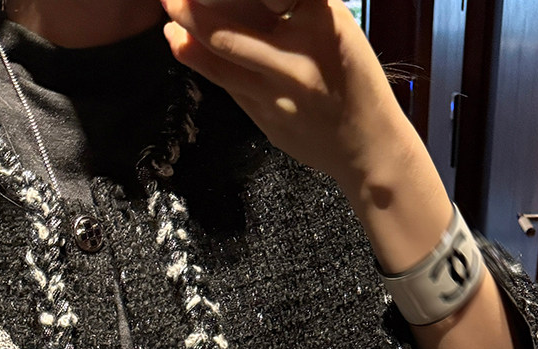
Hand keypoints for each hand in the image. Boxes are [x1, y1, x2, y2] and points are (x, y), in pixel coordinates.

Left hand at [160, 0, 413, 194]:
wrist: (368, 146)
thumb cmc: (354, 79)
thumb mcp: (338, 29)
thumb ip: (298, 9)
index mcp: (321, 23)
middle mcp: (297, 58)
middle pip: (229, 31)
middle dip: (191, 10)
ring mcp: (279, 94)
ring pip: (221, 63)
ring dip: (187, 39)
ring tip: (168, 19)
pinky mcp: (266, 119)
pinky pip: (228, 87)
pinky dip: (202, 64)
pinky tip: (183, 46)